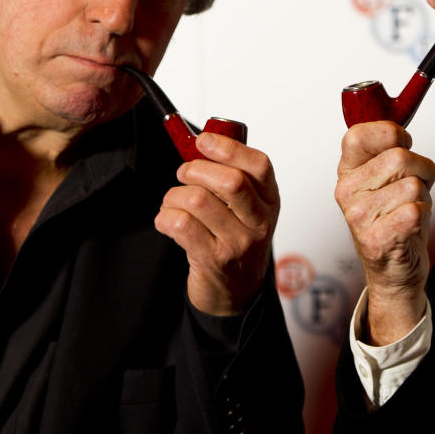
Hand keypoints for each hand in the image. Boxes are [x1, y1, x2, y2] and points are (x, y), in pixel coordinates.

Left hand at [155, 132, 279, 315]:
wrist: (236, 292)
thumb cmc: (237, 241)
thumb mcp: (247, 208)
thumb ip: (231, 176)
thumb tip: (200, 144)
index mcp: (270, 201)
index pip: (258, 166)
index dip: (228, 148)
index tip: (204, 140)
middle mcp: (259, 223)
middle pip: (230, 182)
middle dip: (196, 170)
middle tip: (184, 174)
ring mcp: (238, 243)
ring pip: (197, 201)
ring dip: (174, 195)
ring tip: (174, 202)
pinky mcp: (213, 260)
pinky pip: (180, 224)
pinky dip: (165, 216)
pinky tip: (169, 221)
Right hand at [334, 120, 434, 344]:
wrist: (393, 271)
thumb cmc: (393, 219)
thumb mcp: (385, 179)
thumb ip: (388, 150)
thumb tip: (399, 130)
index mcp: (347, 172)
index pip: (357, 135)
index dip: (390, 134)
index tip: (401, 145)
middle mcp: (347, 193)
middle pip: (399, 157)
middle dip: (420, 170)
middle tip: (412, 188)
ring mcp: (359, 217)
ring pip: (413, 185)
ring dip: (422, 197)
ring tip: (409, 210)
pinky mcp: (377, 240)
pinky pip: (415, 211)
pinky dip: (423, 216)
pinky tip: (410, 226)